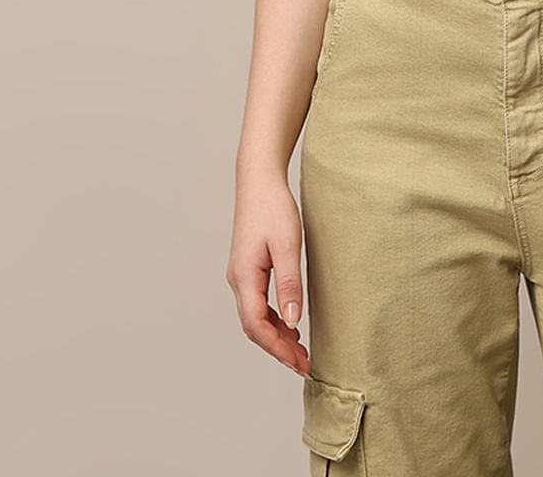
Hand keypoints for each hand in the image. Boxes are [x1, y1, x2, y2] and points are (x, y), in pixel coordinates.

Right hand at [225, 169, 310, 375]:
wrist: (259, 179)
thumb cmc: (274, 207)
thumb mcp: (287, 245)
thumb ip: (289, 282)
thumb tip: (293, 320)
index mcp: (244, 277)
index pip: (257, 326)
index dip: (277, 349)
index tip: (300, 363)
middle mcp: (237, 280)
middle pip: (254, 327)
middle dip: (278, 348)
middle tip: (304, 364)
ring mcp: (240, 274)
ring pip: (255, 317)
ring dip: (275, 336)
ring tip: (300, 350)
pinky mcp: (247, 268)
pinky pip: (257, 304)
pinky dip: (272, 320)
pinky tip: (290, 323)